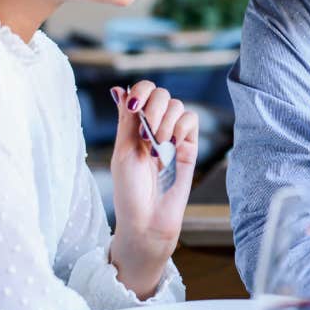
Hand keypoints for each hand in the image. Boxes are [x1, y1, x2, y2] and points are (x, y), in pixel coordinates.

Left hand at [107, 81, 197, 297]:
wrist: (148, 220)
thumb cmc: (129, 191)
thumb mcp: (122, 152)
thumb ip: (126, 120)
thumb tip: (119, 89)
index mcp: (133, 126)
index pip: (142, 92)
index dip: (141, 91)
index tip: (135, 107)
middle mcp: (154, 127)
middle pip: (161, 94)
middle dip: (153, 108)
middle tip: (146, 134)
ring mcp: (172, 136)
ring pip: (177, 105)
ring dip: (166, 122)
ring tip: (158, 148)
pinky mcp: (189, 147)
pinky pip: (191, 121)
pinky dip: (182, 128)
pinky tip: (173, 146)